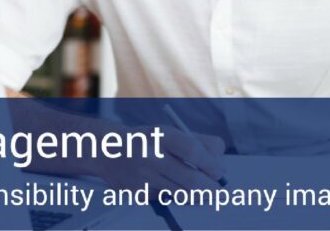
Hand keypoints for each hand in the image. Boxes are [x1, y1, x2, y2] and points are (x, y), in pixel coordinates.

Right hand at [94, 128, 226, 195]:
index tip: (219, 171)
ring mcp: (142, 177)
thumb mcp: (170, 131)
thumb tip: (221, 167)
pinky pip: (166, 198)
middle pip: (191, 180)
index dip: (211, 164)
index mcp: (161, 134)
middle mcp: (150, 155)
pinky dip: (175, 195)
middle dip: (211, 188)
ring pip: (182, 194)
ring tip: (200, 189)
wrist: (108, 150)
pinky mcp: (137, 193)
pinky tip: (168, 184)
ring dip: (197, 195)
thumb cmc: (148, 140)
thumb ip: (199, 143)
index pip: (193, 151)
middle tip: (217, 189)